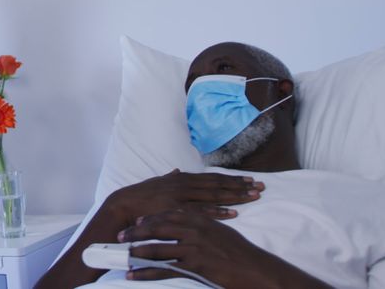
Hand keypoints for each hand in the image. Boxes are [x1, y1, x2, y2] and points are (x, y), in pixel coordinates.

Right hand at [104, 169, 262, 225]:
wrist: (124, 204)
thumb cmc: (140, 195)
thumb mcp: (157, 182)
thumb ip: (170, 177)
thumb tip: (177, 171)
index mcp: (182, 179)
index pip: (213, 178)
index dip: (232, 179)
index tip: (249, 180)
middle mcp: (184, 185)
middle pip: (218, 185)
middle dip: (240, 186)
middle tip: (261, 186)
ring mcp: (181, 197)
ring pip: (214, 196)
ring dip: (235, 196)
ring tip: (254, 197)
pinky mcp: (177, 209)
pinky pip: (201, 211)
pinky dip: (218, 212)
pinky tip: (233, 213)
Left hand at [120, 210, 329, 288]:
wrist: (257, 270)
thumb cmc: (240, 254)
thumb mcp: (221, 232)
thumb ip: (205, 223)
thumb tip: (192, 220)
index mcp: (200, 219)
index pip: (168, 215)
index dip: (150, 218)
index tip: (136, 222)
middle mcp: (194, 230)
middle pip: (158, 228)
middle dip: (137, 233)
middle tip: (121, 237)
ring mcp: (194, 247)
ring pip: (158, 248)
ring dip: (137, 253)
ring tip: (122, 258)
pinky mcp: (194, 266)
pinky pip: (164, 269)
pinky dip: (146, 273)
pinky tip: (133, 276)